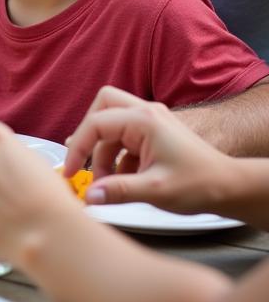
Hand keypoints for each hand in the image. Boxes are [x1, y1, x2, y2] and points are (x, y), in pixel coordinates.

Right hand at [63, 85, 235, 211]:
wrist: (230, 187)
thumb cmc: (200, 185)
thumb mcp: (155, 191)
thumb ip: (118, 191)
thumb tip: (88, 195)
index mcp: (144, 120)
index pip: (96, 123)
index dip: (78, 147)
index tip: (71, 172)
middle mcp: (146, 112)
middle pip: (102, 106)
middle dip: (88, 134)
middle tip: (84, 161)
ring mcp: (151, 120)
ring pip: (111, 123)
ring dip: (103, 150)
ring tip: (108, 181)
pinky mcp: (154, 132)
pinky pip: (123, 135)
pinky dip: (116, 155)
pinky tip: (124, 179)